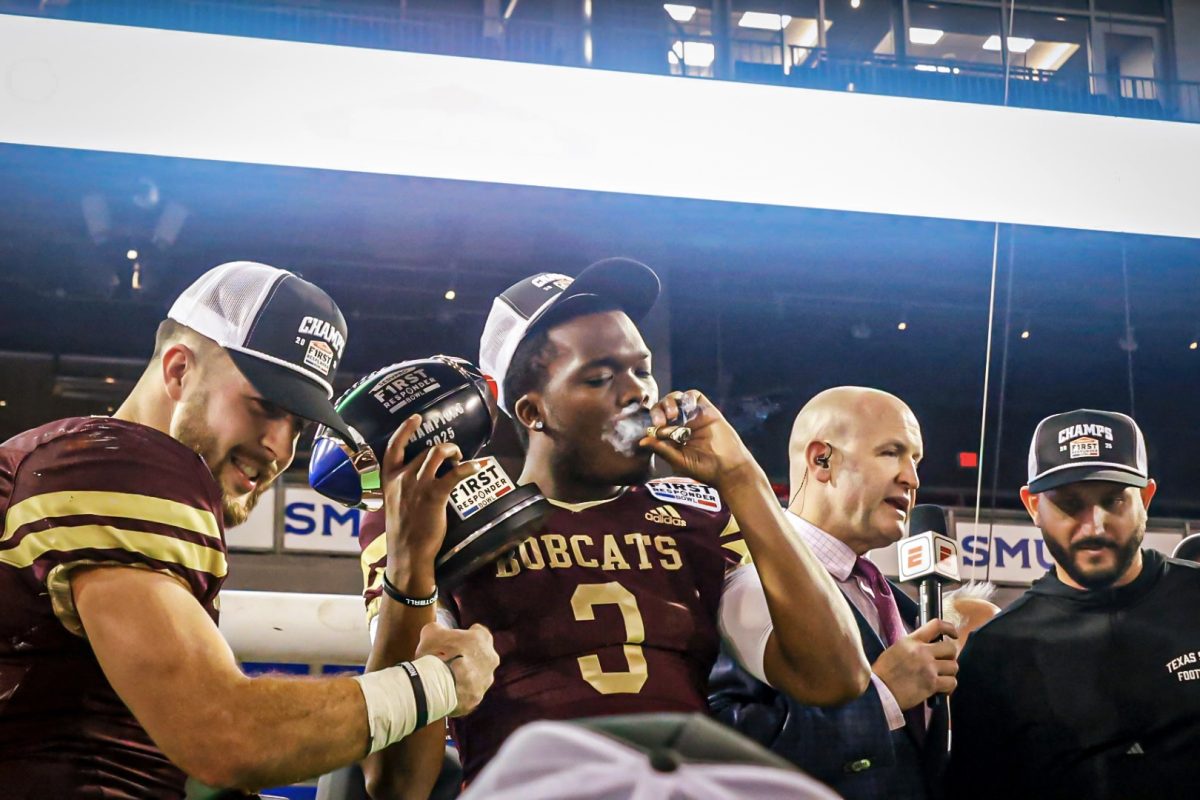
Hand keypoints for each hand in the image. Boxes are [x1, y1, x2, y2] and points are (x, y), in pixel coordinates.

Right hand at [381, 414, 484, 588]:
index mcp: (389, 480)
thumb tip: (420, 479)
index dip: (405, 429)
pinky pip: (456, 473)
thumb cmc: (403, 533)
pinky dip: (469, 467)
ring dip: (454, 451)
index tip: (417, 418)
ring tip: (462, 458)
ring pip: (439, 453)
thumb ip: (403, 488)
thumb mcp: (395, 505)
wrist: (407, 554)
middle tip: (455, 455)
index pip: (393, 447)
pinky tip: (478, 467)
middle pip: (425, 450)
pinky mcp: (435, 495)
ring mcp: (418, 485)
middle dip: (444, 449)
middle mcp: (402, 478)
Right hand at [415, 622, 498, 716]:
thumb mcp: (431, 632)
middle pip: (479, 654)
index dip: (464, 636)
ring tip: (444, 678)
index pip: (477, 631)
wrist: (436, 686)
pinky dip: (459, 692)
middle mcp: (491, 658)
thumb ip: (438, 629)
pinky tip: (445, 690)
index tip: (452, 641)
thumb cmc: (435, 653)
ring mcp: (486, 680)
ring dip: (464, 676)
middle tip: (447, 660)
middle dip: (466, 656)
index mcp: (483, 638)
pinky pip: (468, 693)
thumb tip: (437, 632)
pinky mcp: (477, 698)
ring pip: (476, 675)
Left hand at [638, 390, 759, 489]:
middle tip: (661, 422)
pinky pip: (693, 395)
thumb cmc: (703, 469)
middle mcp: (680, 424)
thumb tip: (642, 441)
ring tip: (673, 416)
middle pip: (662, 408)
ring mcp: (693, 416)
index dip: (652, 422)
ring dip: (669, 403)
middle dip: (658, 411)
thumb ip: (662, 449)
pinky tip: (687, 408)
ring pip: (675, 398)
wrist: (728, 468)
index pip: (655, 422)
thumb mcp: (679, 460)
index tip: (654, 430)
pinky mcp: (706, 410)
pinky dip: (687, 397)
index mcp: (671, 436)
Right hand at [872, 619, 958, 709]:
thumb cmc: (884, 672)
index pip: (937, 625)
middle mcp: (922, 651)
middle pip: (951, 648)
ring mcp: (928, 668)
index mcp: (912, 641)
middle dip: (950, 656)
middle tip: (944, 663)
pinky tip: (941, 689)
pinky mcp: (931, 684)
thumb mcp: (896, 649)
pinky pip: (951, 682)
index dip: (950, 628)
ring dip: (949, 673)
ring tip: (941, 678)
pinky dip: (949, 687)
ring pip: (954, 666)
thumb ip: (914, 646)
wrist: (880, 691)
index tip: (954, 635)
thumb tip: (929, 646)